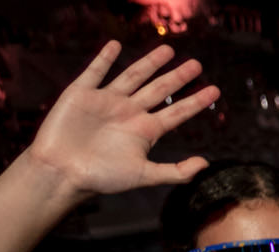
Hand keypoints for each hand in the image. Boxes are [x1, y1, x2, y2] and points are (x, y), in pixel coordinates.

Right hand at [27, 43, 217, 195]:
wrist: (63, 172)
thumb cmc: (103, 178)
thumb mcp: (145, 176)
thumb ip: (177, 171)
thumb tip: (206, 163)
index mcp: (145, 131)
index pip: (177, 112)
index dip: (196, 101)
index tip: (215, 90)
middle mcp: (129, 113)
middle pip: (159, 90)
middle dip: (178, 77)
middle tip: (197, 65)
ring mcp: (107, 102)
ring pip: (133, 76)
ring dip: (150, 63)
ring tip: (169, 50)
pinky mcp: (82, 94)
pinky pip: (95, 72)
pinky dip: (104, 58)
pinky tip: (116, 45)